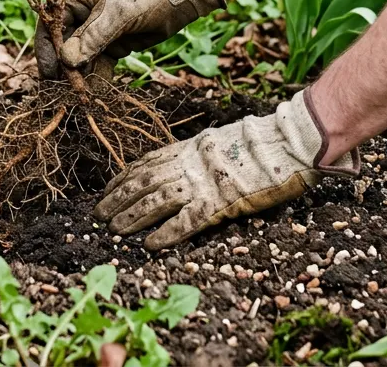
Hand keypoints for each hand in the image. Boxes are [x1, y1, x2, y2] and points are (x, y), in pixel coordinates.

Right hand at [35, 0, 223, 78]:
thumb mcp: (117, 12)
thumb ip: (92, 37)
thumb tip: (67, 61)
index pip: (52, 26)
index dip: (48, 51)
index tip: (49, 75)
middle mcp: (82, 14)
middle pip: (65, 46)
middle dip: (66, 68)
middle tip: (67, 91)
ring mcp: (98, 31)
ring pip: (82, 58)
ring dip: (81, 77)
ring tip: (81, 96)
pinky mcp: (113, 44)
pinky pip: (100, 64)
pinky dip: (98, 77)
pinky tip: (96, 92)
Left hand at [93, 91, 358, 248]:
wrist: (287, 142)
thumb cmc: (262, 142)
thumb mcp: (221, 141)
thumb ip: (200, 154)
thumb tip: (185, 164)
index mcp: (190, 148)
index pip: (147, 162)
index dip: (124, 176)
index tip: (108, 187)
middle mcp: (189, 164)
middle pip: (143, 181)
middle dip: (118, 198)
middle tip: (99, 214)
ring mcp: (202, 183)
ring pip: (155, 201)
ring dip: (132, 216)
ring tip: (114, 230)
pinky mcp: (218, 203)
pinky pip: (185, 222)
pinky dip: (165, 233)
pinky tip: (149, 244)